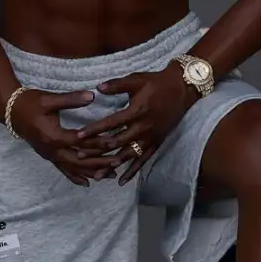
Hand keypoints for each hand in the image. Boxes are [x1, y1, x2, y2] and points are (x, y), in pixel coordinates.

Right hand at [9, 89, 120, 186]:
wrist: (10, 112)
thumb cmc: (30, 103)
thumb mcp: (49, 99)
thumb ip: (71, 99)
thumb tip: (92, 95)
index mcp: (54, 136)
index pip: (81, 142)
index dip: (98, 142)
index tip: (115, 142)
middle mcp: (52, 150)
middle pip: (80, 160)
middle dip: (100, 162)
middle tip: (118, 162)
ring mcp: (50, 155)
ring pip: (73, 168)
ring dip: (92, 172)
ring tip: (110, 175)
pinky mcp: (48, 156)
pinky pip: (63, 170)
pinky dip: (75, 177)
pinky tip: (87, 183)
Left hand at [76, 63, 194, 184]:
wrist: (182, 89)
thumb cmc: (157, 83)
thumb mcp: (136, 79)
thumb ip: (117, 85)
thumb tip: (98, 88)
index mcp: (136, 112)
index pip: (111, 123)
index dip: (94, 130)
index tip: (78, 136)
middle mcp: (143, 128)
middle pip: (116, 142)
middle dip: (97, 150)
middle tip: (79, 156)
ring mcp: (150, 138)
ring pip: (128, 155)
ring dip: (111, 165)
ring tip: (96, 175)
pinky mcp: (156, 143)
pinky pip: (143, 160)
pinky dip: (132, 171)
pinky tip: (121, 181)